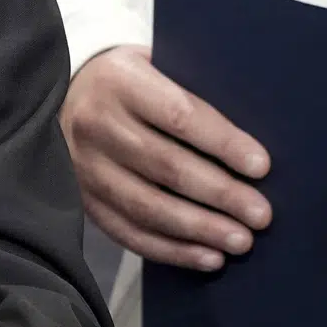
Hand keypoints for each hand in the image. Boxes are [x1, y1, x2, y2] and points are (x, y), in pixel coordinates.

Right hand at [62, 46, 272, 271]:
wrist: (65, 97)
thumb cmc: (135, 84)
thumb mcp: (157, 68)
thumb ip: (194, 95)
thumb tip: (252, 149)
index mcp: (120, 81)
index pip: (178, 115)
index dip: (222, 143)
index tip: (261, 167)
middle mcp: (96, 123)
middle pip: (166, 166)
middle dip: (220, 194)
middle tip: (261, 214)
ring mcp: (85, 166)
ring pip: (147, 206)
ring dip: (200, 228)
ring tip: (241, 241)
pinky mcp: (82, 200)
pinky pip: (129, 232)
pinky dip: (172, 250)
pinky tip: (208, 257)